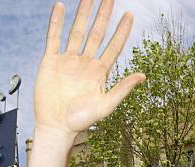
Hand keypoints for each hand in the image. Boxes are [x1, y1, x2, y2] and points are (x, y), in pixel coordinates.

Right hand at [34, 0, 144, 137]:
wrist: (56, 127)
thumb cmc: (81, 121)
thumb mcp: (106, 106)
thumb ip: (122, 89)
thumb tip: (143, 76)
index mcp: (99, 73)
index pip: (113, 47)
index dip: (121, 31)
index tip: (129, 15)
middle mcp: (85, 63)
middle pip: (96, 33)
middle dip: (104, 15)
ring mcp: (68, 60)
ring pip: (77, 31)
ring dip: (83, 13)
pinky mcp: (51, 61)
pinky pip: (54, 38)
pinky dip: (56, 22)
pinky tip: (61, 7)